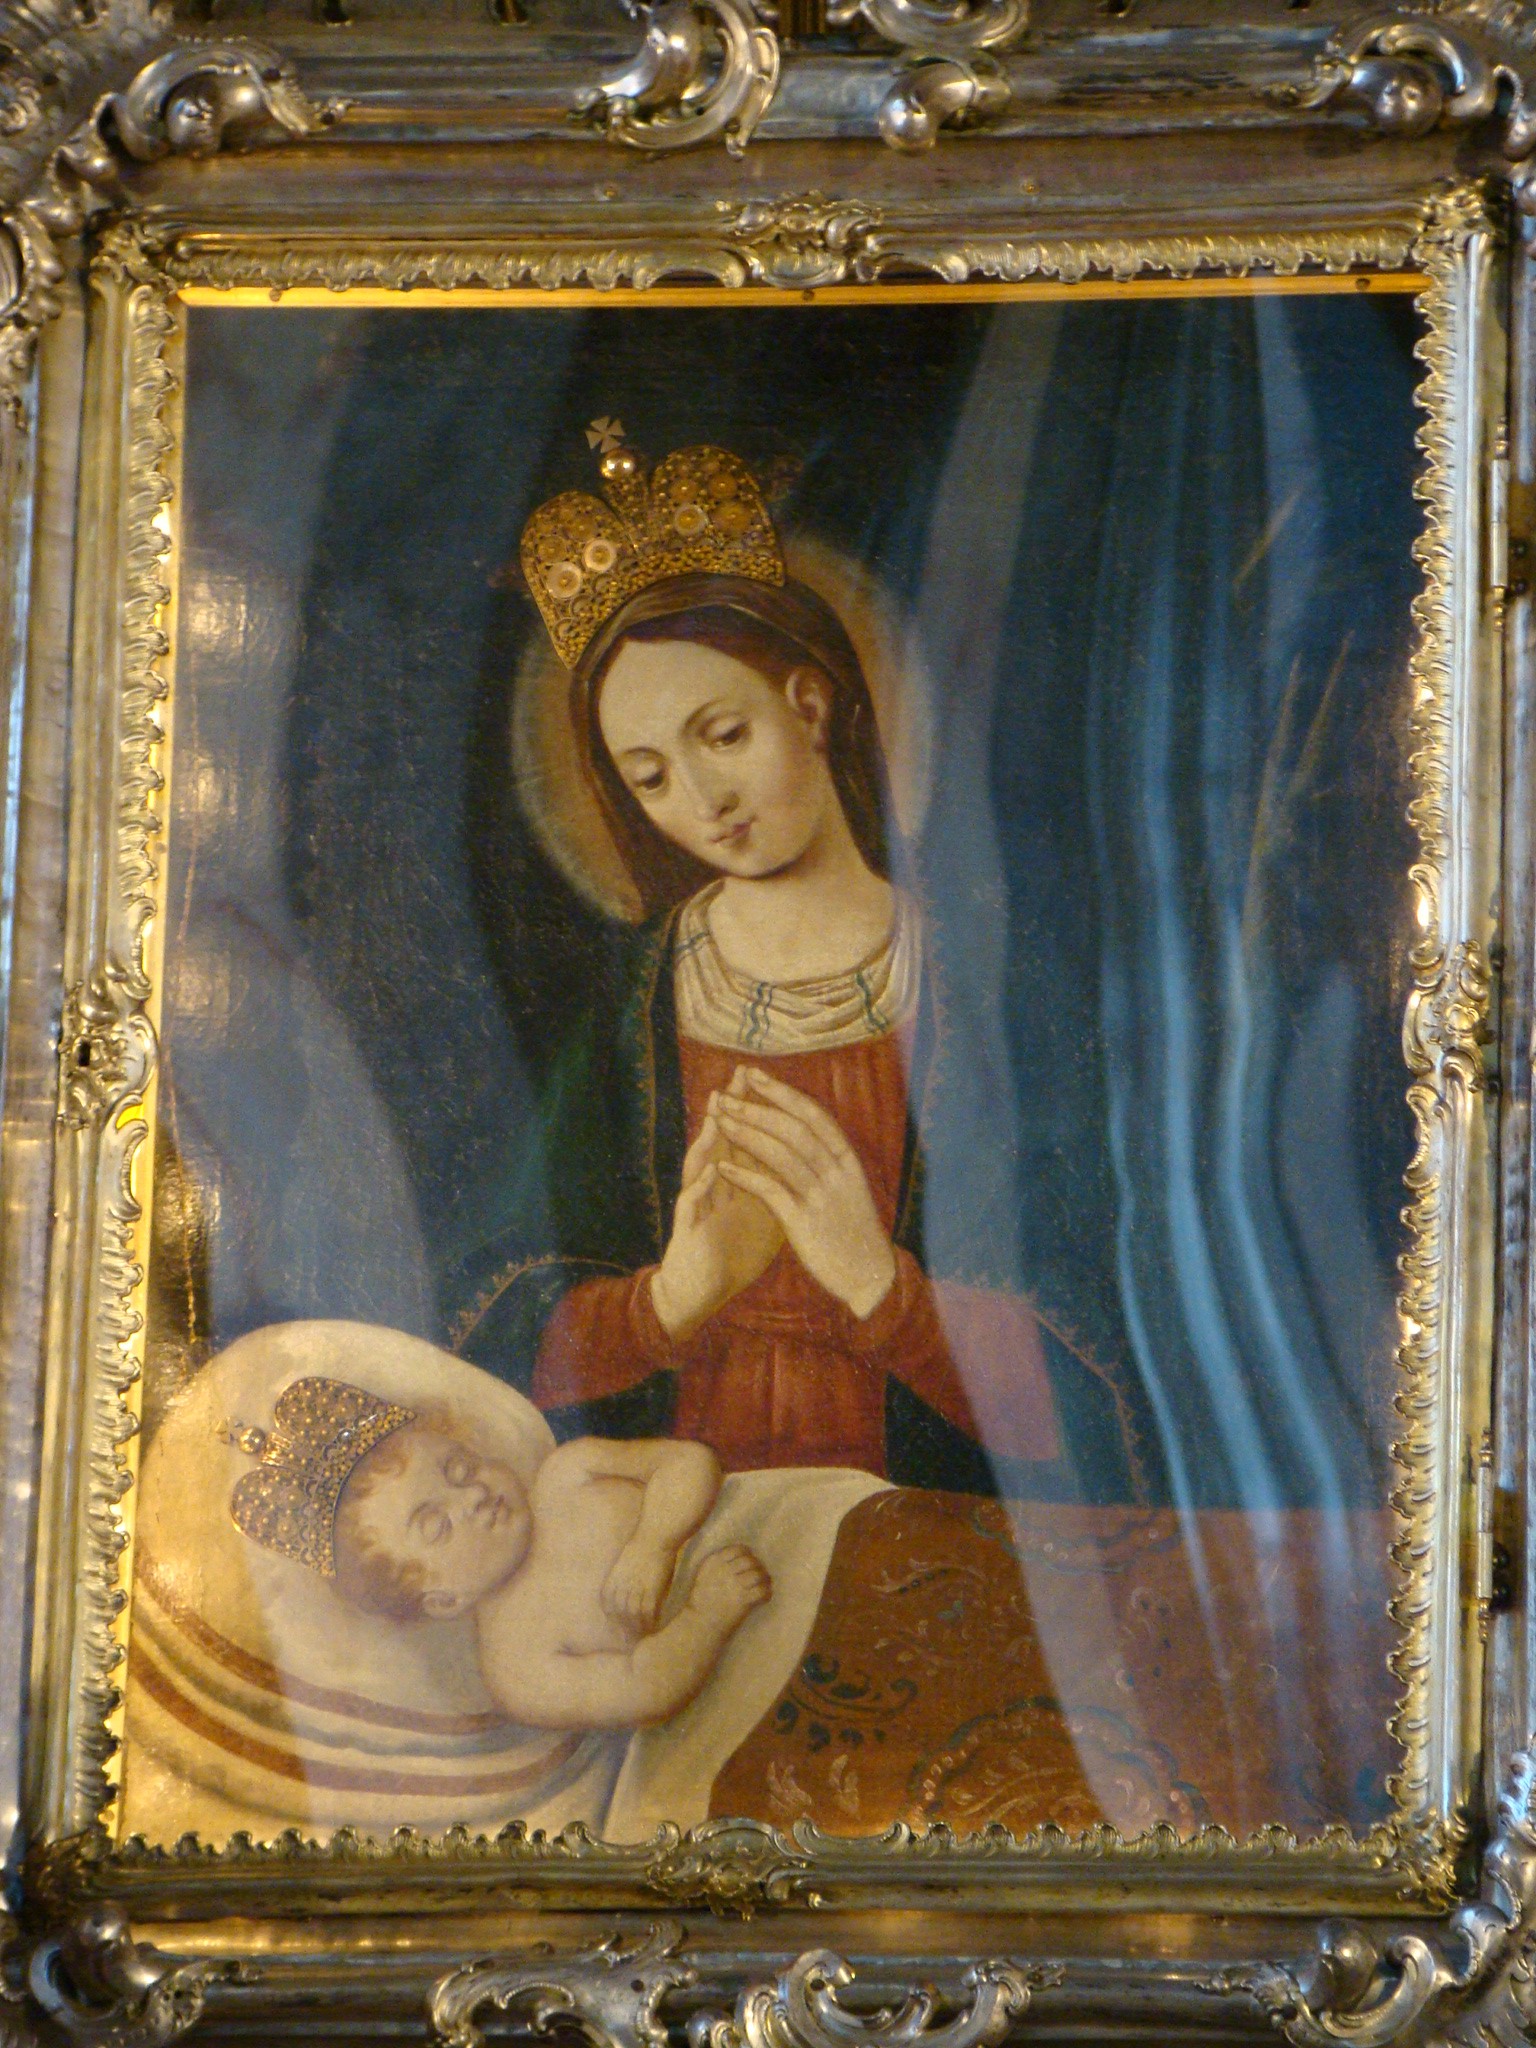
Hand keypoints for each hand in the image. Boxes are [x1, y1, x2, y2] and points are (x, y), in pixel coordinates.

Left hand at [602, 1537, 675, 1630]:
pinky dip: (649, 1623)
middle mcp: (620, 1588)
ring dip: (637, 1629)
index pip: (607, 1607)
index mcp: (611, 1581)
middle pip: (619, 1615)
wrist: (655, 1536)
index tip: (619, 1628)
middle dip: (623, 1629)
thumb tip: (624, 1595)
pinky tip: (653, 1627)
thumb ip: (621, 1581)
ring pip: (632, 1617)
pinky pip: (648, 1613)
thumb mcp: (623, 1565)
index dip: (612, 1619)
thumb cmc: (641, 1546)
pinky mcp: (651, 1591)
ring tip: (642, 1637)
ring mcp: (635, 1590)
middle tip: (629, 1640)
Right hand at [651, 1076, 783, 1338]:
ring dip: (709, 1139)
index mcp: (734, 1184)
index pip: (745, 1139)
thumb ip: (780, 1191)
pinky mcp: (687, 1230)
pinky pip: (691, 1205)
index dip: (756, 1112)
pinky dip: (701, 1187)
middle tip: (739, 1077)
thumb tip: (808, 1168)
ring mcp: (697, 1206)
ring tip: (718, 1114)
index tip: (768, 1081)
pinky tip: (711, 1170)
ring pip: (699, 1165)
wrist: (702, 1293)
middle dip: (733, 1110)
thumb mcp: (765, 1219)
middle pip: (721, 1141)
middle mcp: (713, 1188)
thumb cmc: (732, 1255)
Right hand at [687, 1543, 771, 1628]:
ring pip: (759, 1574)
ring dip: (765, 1579)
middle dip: (758, 1567)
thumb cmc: (701, 1601)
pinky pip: (762, 1591)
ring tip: (765, 1584)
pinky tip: (764, 1598)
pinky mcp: (743, 1600)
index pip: (739, 1549)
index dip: (748, 1555)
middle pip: (751, 1561)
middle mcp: (726, 1570)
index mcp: (714, 1561)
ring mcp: (735, 1585)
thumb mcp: (704, 1574)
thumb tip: (742, 1556)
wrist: (700, 1624)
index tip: (750, 1563)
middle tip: (760, 1575)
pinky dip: (766, 1594)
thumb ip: (720, 1564)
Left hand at [714, 1069, 897, 1318]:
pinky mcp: (805, 1223)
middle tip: (727, 1095)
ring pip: (781, 1155)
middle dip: (757, 1108)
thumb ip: (829, 1160)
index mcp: (847, 1161)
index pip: (812, 1115)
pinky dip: (746, 1176)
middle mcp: (836, 1173)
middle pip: (793, 1129)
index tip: (755, 1076)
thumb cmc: (854, 1230)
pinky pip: (772, 1191)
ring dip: (747, 1134)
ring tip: (720, 1120)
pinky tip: (724, 1166)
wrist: (870, 1276)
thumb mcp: (849, 1187)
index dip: (782, 1093)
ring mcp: (821, 1197)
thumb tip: (801, 1129)